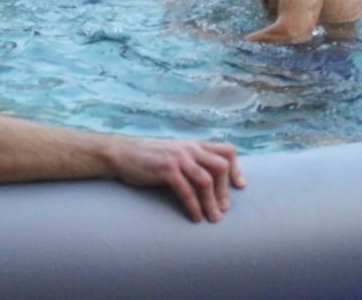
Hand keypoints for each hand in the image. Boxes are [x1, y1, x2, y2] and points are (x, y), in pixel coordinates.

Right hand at [110, 137, 245, 222]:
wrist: (122, 153)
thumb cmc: (148, 156)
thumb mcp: (175, 152)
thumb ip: (191, 159)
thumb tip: (209, 176)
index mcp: (194, 145)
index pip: (227, 150)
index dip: (236, 169)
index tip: (240, 186)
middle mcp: (189, 149)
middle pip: (221, 166)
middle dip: (225, 189)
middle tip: (223, 208)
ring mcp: (178, 159)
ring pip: (206, 180)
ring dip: (212, 202)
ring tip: (213, 218)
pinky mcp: (166, 170)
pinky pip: (186, 191)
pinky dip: (194, 206)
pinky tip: (195, 217)